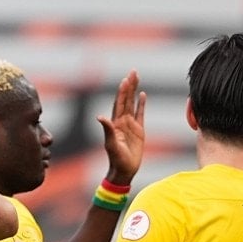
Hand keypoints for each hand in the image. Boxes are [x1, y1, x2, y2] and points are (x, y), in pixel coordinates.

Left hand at [97, 70, 145, 184]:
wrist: (125, 170)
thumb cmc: (116, 159)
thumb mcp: (111, 144)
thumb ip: (107, 130)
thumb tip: (100, 117)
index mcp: (115, 123)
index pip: (119, 103)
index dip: (122, 91)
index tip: (125, 80)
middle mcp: (122, 121)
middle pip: (126, 99)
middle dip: (129, 86)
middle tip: (133, 71)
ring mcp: (130, 125)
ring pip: (133, 104)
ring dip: (134, 91)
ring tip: (137, 78)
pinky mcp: (139, 130)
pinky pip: (140, 113)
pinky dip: (141, 104)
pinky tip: (142, 95)